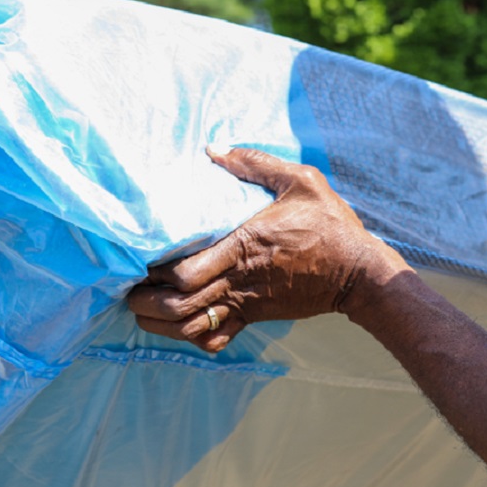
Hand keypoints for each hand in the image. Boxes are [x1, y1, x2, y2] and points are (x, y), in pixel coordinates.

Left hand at [127, 146, 409, 351]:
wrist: (358, 272)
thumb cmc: (330, 224)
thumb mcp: (300, 181)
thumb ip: (255, 163)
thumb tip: (213, 148)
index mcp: (243, 245)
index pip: (186, 272)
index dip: (157, 271)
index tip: (142, 257)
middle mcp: (239, 279)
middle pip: (178, 304)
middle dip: (145, 301)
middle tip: (129, 289)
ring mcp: (246, 303)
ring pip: (191, 327)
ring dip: (161, 323)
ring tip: (143, 310)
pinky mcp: (255, 317)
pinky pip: (216, 339)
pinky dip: (194, 338)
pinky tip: (182, 324)